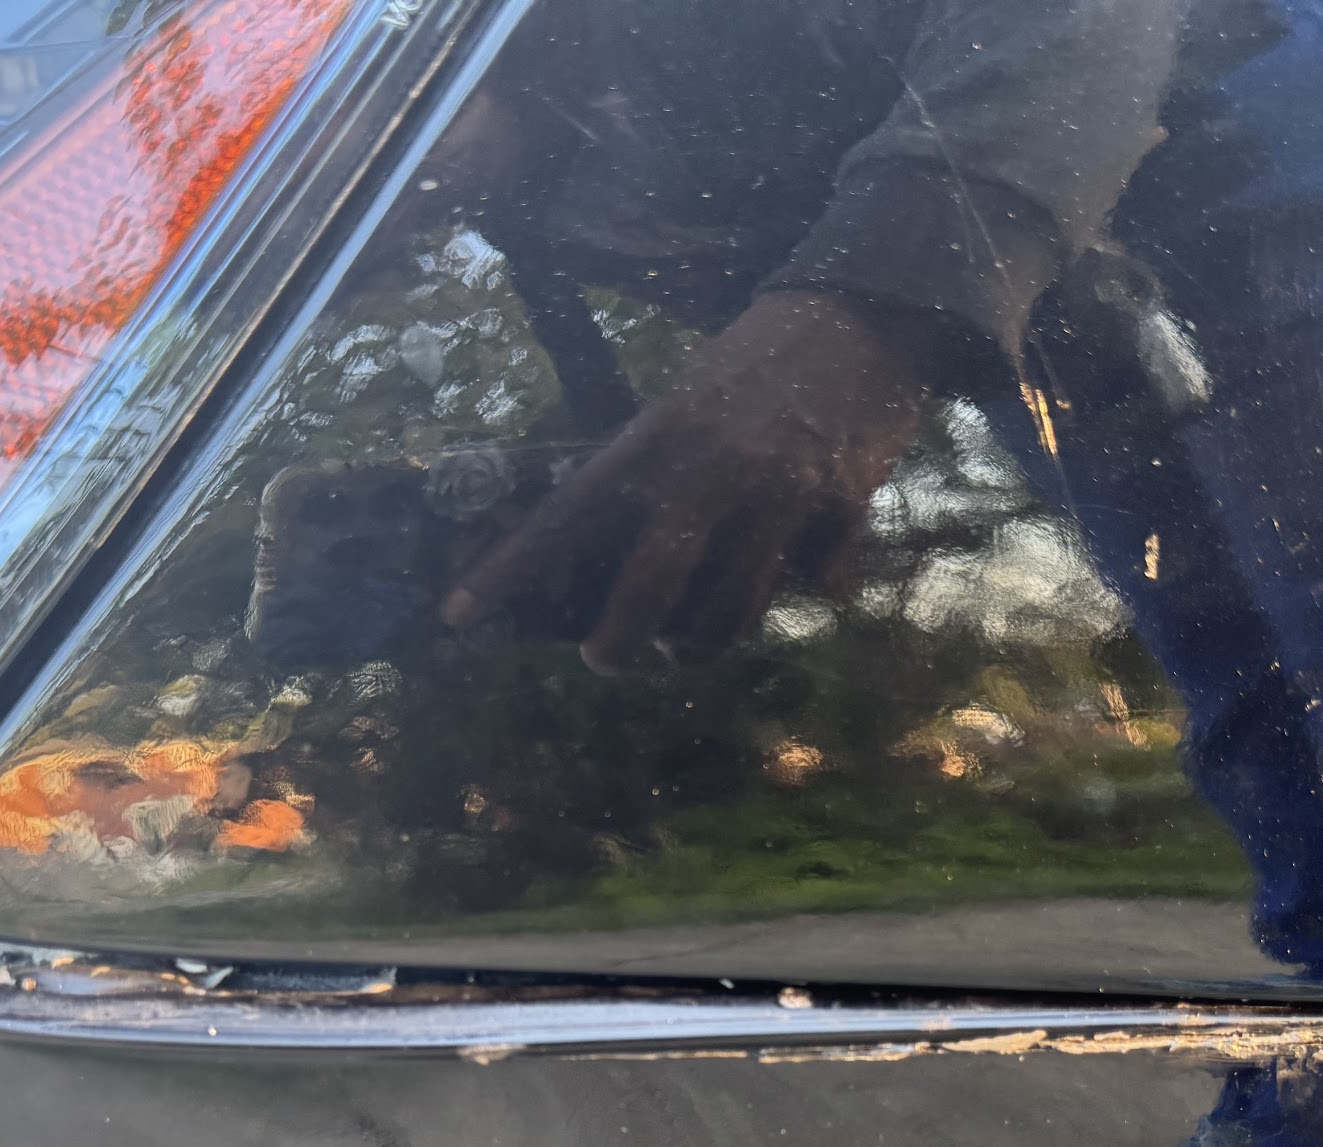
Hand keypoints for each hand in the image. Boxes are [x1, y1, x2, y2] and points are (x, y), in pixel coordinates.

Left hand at [440, 290, 926, 671]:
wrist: (866, 311)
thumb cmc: (760, 357)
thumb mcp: (687, 403)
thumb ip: (659, 479)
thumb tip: (643, 564)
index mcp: (654, 442)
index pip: (565, 519)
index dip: (509, 572)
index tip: (457, 615)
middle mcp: (708, 477)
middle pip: (648, 596)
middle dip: (621, 648)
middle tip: (608, 659)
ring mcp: (777, 500)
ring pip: (728, 615)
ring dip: (704, 643)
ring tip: (692, 642)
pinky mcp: (839, 515)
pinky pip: (812, 587)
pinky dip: (803, 589)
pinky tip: (802, 570)